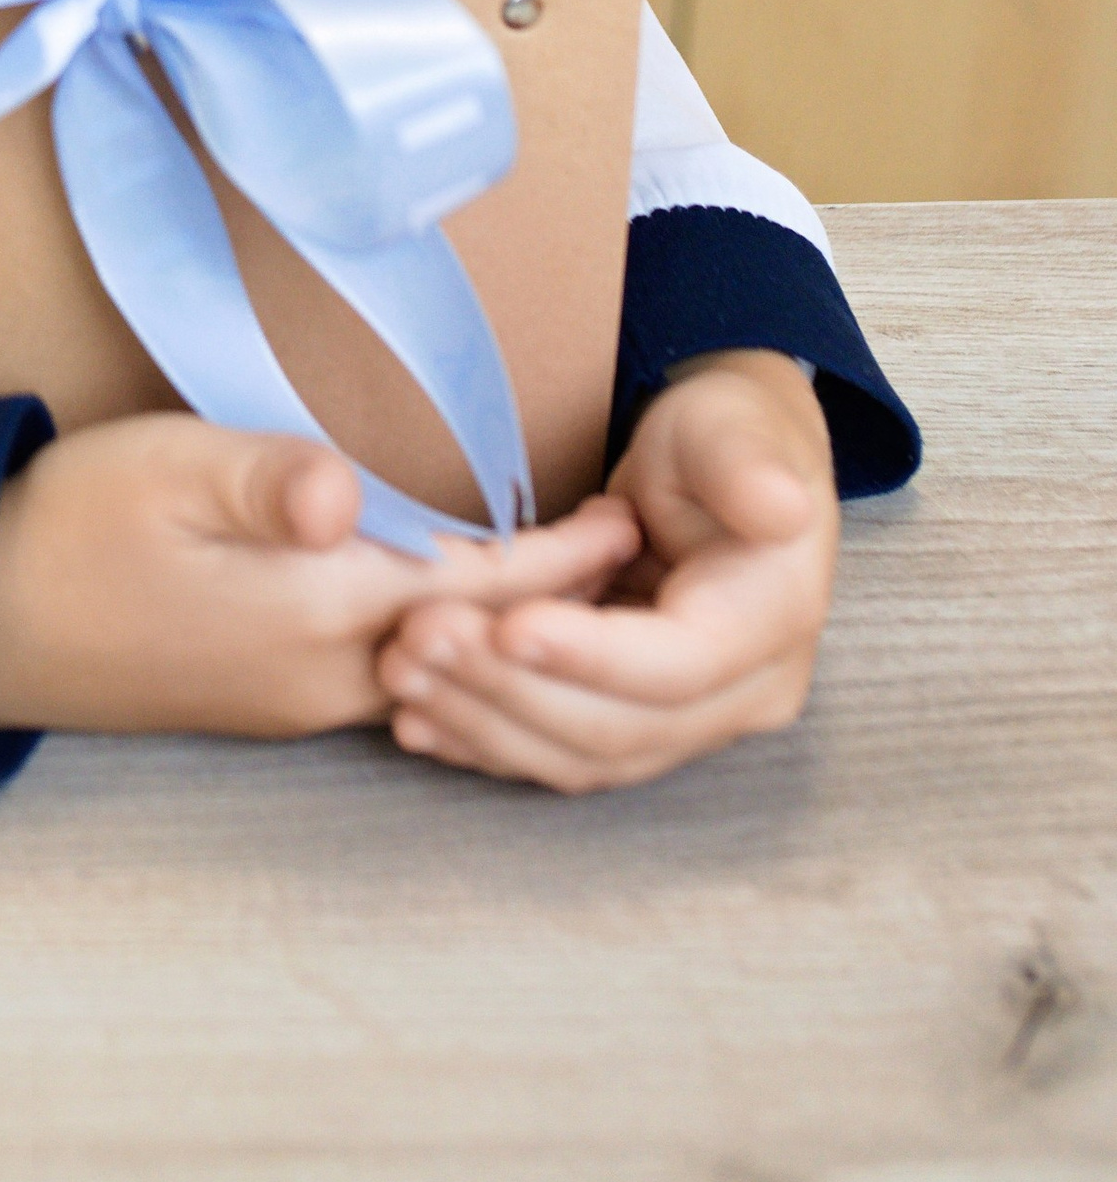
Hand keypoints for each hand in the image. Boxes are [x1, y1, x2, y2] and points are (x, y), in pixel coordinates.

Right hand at [0, 414, 640, 740]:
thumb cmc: (72, 527)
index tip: (634, 524)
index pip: (470, 586)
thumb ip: (264, 481)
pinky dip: (441, 640)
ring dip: (499, 625)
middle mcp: (321, 675)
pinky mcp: (265, 696)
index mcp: (311, 611)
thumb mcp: (162, 470)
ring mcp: (293, 698)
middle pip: (469, 638)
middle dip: (552, 600)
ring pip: (433, 665)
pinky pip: (387, 676)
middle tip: (630, 555)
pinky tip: (452, 612)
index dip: (558, 557)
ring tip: (566, 584)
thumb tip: (349, 493)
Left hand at [377, 349, 838, 792]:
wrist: (721, 466)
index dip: (590, 656)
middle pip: (619, 728)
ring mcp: (687, 720)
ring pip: (581, 754)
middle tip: (417, 640)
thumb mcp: (735, 426)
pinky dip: (486, 739)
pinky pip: (558, 751)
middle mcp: (739, 694)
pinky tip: (417, 719)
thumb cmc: (725, 433)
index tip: (507, 624)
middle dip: (511, 691)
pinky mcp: (634, 724)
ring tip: (400, 672)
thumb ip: (749, 464)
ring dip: (484, 720)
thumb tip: (781, 504)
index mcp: (771, 623)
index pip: (676, 666)